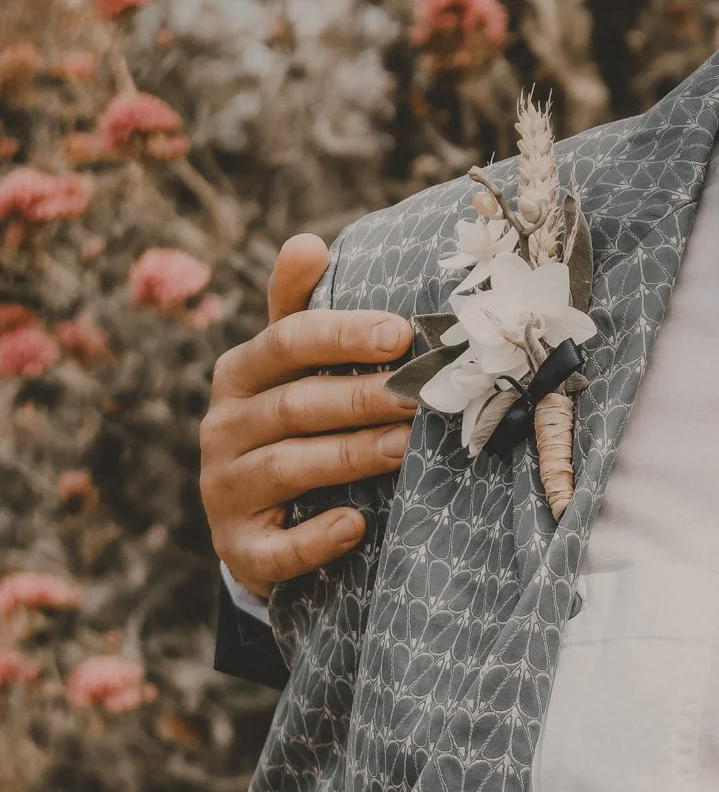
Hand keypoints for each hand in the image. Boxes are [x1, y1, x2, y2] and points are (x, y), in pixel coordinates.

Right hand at [200, 234, 413, 595]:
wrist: (259, 525)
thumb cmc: (291, 428)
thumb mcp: (289, 371)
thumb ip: (299, 312)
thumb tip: (307, 243)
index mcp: (239, 374)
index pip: (285, 342)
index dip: (341, 335)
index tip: (400, 334)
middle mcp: (222, 428)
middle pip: (295, 405)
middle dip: (362, 398)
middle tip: (423, 397)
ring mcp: (226, 490)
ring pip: (288, 467)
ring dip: (351, 456)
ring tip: (407, 449)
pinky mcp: (240, 548)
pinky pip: (274, 548)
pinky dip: (314, 538)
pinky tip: (354, 527)